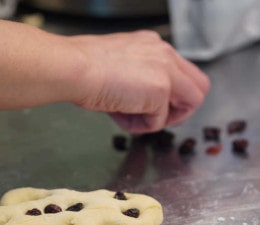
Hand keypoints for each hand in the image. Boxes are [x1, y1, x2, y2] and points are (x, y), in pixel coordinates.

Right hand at [69, 31, 209, 133]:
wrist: (75, 70)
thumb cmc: (84, 70)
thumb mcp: (117, 69)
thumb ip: (136, 80)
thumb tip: (137, 103)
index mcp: (153, 46)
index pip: (181, 73)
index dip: (171, 95)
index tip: (152, 106)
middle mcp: (165, 54)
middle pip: (199, 86)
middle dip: (181, 109)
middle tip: (157, 119)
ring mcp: (166, 71)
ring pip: (192, 103)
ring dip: (166, 119)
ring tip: (136, 119)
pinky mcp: (160, 91)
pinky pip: (159, 121)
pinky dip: (141, 126)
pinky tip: (122, 118)